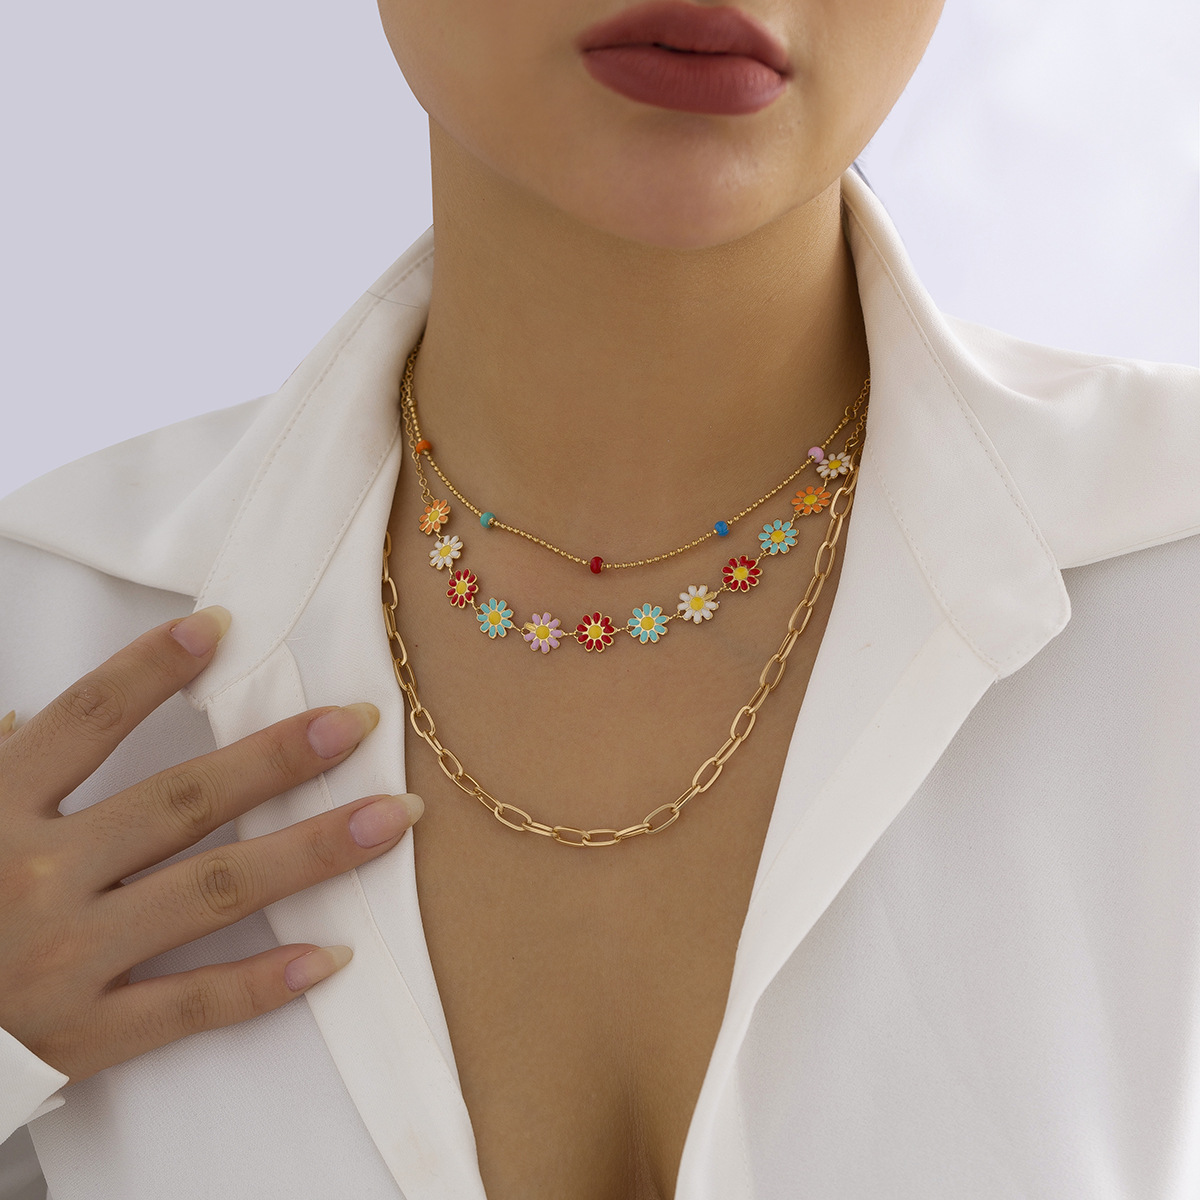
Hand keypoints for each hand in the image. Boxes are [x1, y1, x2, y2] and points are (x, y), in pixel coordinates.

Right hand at [0, 606, 421, 1083]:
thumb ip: (2, 766)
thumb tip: (33, 713)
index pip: (86, 721)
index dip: (151, 667)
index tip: (221, 626)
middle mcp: (37, 877)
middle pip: (180, 800)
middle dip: (275, 757)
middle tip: (355, 723)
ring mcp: (64, 959)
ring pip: (210, 893)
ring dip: (311, 852)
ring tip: (389, 819)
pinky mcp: (81, 1036)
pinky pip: (188, 1007)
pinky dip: (262, 983)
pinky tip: (333, 955)